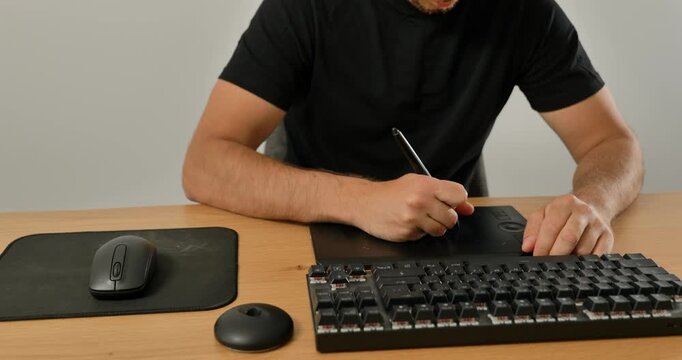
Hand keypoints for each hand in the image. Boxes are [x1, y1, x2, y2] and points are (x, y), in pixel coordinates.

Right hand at [354, 174, 474, 241]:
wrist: (365, 203)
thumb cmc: (391, 193)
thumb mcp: (417, 184)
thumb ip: (444, 193)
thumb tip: (468, 208)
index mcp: (426, 185)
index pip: (459, 195)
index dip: (458, 201)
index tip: (452, 203)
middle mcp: (421, 201)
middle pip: (452, 217)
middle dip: (445, 216)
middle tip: (431, 211)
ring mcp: (414, 219)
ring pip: (441, 230)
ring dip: (433, 226)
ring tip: (420, 217)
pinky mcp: (407, 233)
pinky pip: (424, 236)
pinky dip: (419, 232)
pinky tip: (408, 223)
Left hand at [521, 194, 613, 255]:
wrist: (594, 204)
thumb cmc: (565, 213)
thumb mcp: (544, 214)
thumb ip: (532, 229)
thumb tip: (528, 246)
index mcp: (565, 204)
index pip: (552, 227)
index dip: (542, 245)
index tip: (537, 257)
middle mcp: (584, 212)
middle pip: (569, 238)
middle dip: (555, 254)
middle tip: (547, 264)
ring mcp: (598, 225)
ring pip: (583, 250)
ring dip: (570, 260)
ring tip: (561, 262)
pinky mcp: (609, 237)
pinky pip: (597, 256)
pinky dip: (585, 264)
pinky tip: (576, 264)